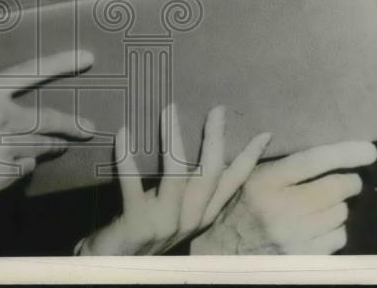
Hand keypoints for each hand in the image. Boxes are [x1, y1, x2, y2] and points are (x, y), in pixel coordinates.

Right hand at [0, 50, 94, 212]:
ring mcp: (6, 148)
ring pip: (41, 146)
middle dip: (72, 124)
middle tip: (89, 128)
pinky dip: (24, 164)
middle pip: (49, 120)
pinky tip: (22, 164)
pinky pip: (23, 167)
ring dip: (54, 145)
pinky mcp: (2, 174)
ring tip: (64, 144)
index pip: (32, 71)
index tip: (87, 58)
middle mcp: (3, 117)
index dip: (61, 62)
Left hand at [77, 104, 271, 255]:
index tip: (264, 133)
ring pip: (178, 175)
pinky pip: (132, 185)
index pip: (232, 185)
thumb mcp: (170, 210)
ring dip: (173, 138)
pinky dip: (126, 157)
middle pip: (211, 174)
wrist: (112, 267)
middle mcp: (188, 221)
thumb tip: (190, 147)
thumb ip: (183, 188)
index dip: (248, 159)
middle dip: (215, 139)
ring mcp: (164, 225)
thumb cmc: (139, 231)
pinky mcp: (137, 225)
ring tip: (169, 109)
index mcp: (199, 215)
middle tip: (217, 109)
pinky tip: (123, 134)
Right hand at [191, 140, 376, 254]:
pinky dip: (334, 229)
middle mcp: (282, 211)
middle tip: (346, 179)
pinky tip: (319, 226)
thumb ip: (250, 153)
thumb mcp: (236, 177)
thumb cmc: (232, 209)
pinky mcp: (305, 258)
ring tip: (322, 203)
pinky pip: (339, 238)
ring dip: (338, 205)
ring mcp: (296, 238)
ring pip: (340, 214)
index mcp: (265, 184)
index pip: (313, 161)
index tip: (369, 150)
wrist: (222, 254)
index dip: (344, 153)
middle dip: (348, 181)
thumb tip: (262, 131)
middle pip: (336, 189)